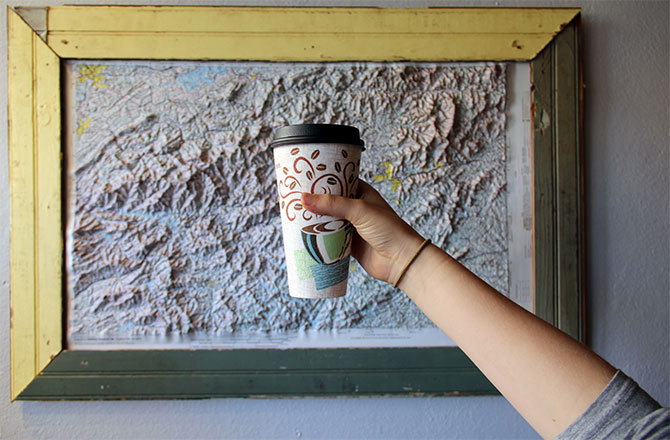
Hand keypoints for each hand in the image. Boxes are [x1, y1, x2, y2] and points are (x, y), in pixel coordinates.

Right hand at [301, 180, 423, 284]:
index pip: (338, 180)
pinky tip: (303, 236)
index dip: (322, 179)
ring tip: (293, 215)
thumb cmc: (388, 229)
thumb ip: (332, 204)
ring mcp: (352, 227)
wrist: (401, 261)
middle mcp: (356, 208)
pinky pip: (329, 239)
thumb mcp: (359, 210)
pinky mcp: (348, 244)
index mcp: (362, 193)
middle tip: (292, 197)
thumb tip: (304, 199)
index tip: (303, 177)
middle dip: (314, 202)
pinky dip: (318, 239)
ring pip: (327, 221)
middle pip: (329, 202)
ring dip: (314, 221)